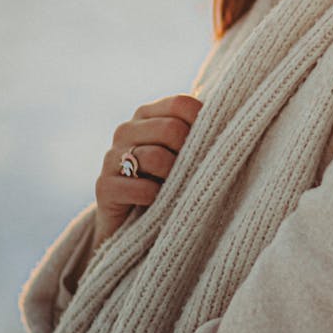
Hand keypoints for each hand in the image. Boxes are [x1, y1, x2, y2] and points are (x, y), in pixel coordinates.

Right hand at [93, 94, 201, 248]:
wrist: (134, 229)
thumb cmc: (170, 183)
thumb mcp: (185, 154)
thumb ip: (199, 132)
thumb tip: (229, 116)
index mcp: (147, 114)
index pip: (181, 103)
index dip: (201, 122)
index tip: (211, 143)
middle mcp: (126, 130)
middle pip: (171, 129)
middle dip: (187, 154)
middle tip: (189, 173)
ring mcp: (111, 157)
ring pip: (155, 157)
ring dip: (173, 179)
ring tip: (174, 189)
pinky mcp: (104, 187)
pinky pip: (141, 188)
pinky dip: (155, 198)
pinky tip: (157, 203)